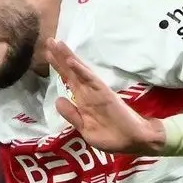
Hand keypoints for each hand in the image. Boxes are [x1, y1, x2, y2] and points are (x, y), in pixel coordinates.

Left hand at [44, 38, 162, 153]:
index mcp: (84, 100)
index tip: (47, 53)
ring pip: (80, 72)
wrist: (136, 142)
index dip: (58, 67)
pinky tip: (71, 61)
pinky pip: (91, 81)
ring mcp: (97, 92)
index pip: (69, 80)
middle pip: (72, 72)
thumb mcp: (86, 130)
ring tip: (58, 44)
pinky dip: (81, 71)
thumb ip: (72, 115)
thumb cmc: (112, 138)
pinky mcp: (106, 95)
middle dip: (60, 57)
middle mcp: (89, 93)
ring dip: (69, 58)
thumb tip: (58, 100)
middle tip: (49, 40)